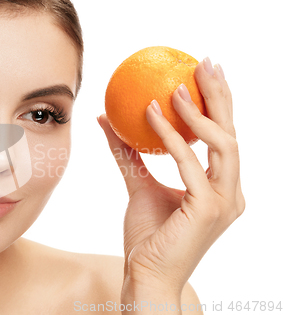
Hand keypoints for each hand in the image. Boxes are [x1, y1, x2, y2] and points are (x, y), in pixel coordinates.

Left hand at [98, 58, 244, 299]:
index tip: (203, 73)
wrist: (145, 275)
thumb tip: (107, 119)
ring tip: (175, 86)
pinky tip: (151, 113)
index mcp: (220, 187)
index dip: (218, 103)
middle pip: (231, 132)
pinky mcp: (208, 209)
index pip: (223, 136)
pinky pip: (189, 162)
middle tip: (204, 62)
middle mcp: (230, 192)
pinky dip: (171, 136)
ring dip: (199, 111)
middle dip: (221, 95)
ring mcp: (224, 201)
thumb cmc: (148, 236)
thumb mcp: (137, 184)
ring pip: (222, 144)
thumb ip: (128, 152)